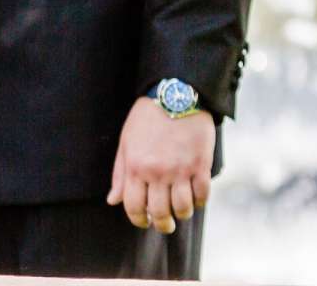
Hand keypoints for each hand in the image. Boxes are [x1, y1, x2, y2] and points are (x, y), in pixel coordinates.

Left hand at [107, 96, 213, 234]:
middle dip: (163, 224)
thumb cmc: (148, 116)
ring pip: (183, 207)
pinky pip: (203, 193)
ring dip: (183, 214)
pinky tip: (197, 198)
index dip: (138, 220)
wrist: (177, 92)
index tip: (145, 221)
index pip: (134, 208)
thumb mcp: (127, 141)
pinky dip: (201, 201)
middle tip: (167, 224)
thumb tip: (113, 201)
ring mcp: (181, 169)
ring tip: (183, 211)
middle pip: (159, 213)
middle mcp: (158, 172)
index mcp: (136, 168)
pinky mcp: (201, 163)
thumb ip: (120, 173)